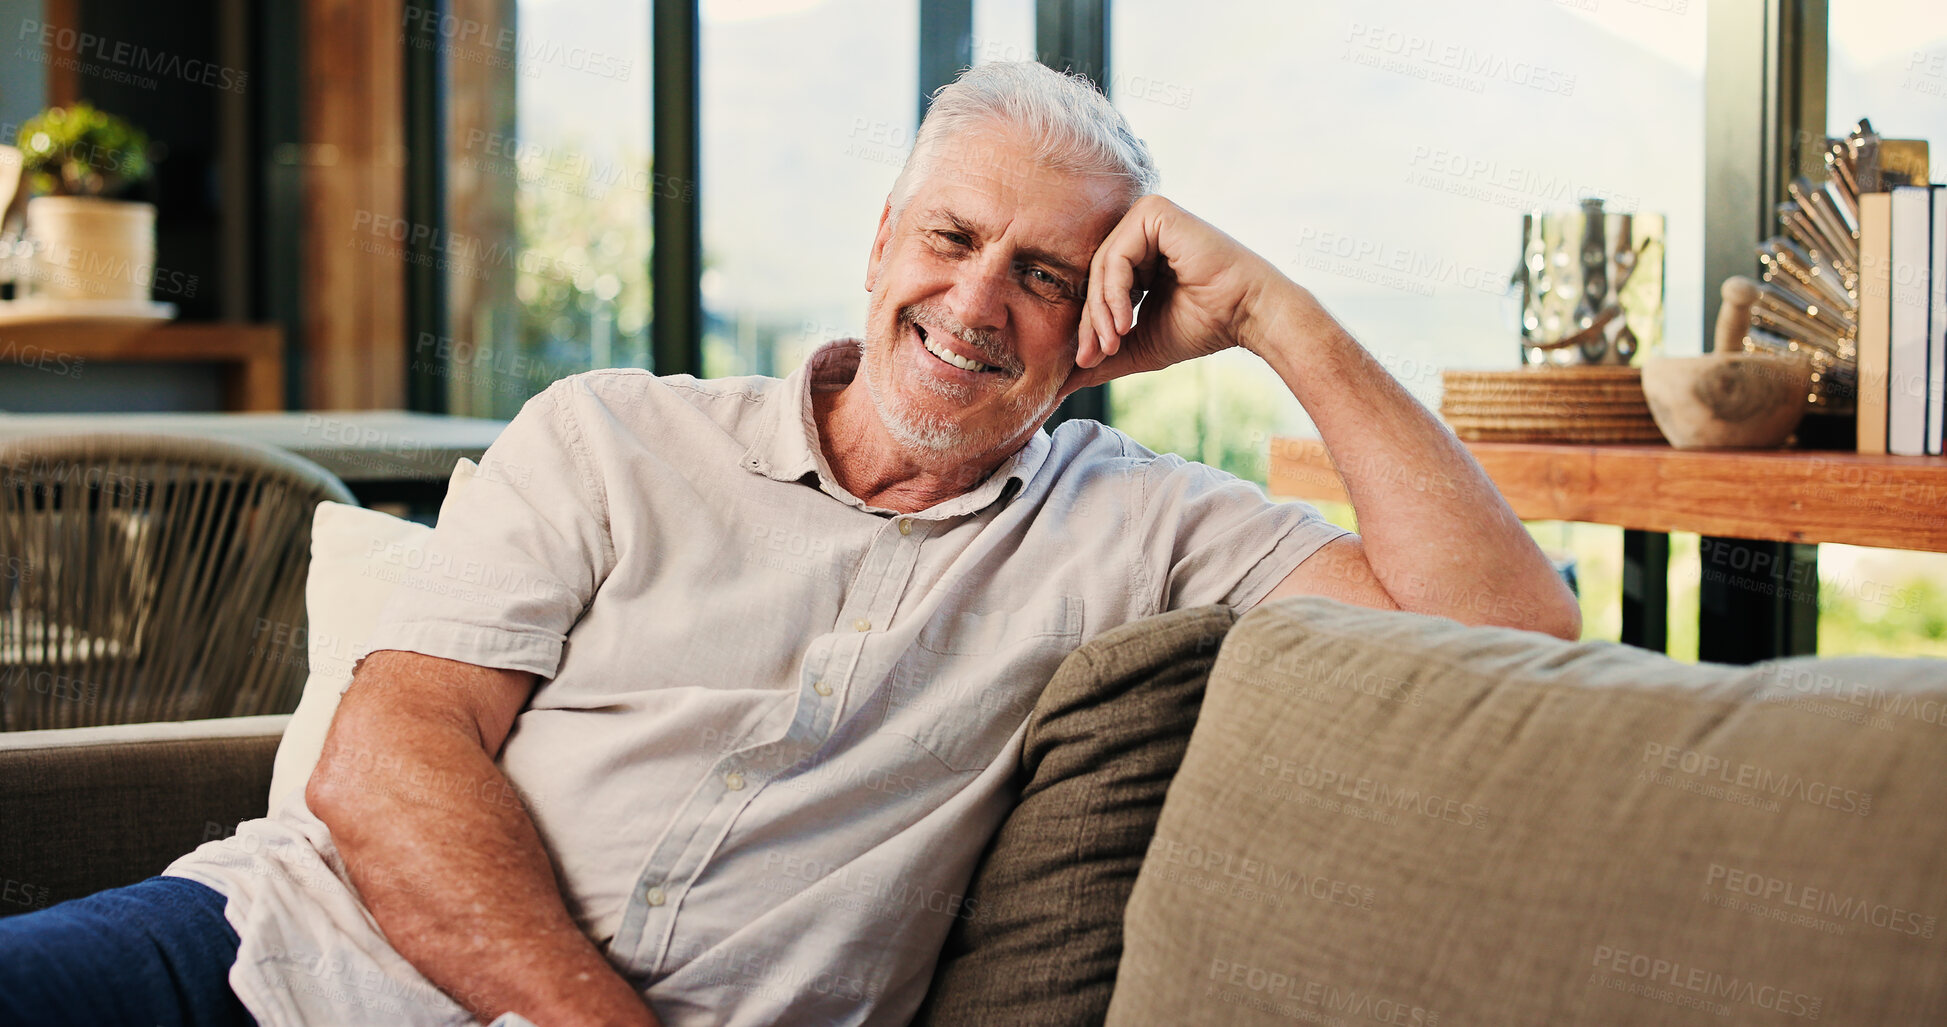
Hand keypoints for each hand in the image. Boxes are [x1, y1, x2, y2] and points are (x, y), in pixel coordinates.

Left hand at [1068, 195, 1291, 393]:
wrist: (1247, 314)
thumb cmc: (1204, 325)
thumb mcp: (1141, 344)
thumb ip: (1106, 354)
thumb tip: (1063, 379)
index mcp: (1139, 253)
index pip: (1096, 285)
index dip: (1088, 325)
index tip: (1087, 361)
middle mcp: (1141, 230)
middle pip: (1094, 275)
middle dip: (1090, 322)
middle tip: (1093, 356)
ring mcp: (1147, 217)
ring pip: (1100, 267)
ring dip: (1100, 312)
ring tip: (1112, 343)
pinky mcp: (1154, 213)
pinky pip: (1116, 256)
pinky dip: (1112, 294)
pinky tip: (1123, 323)